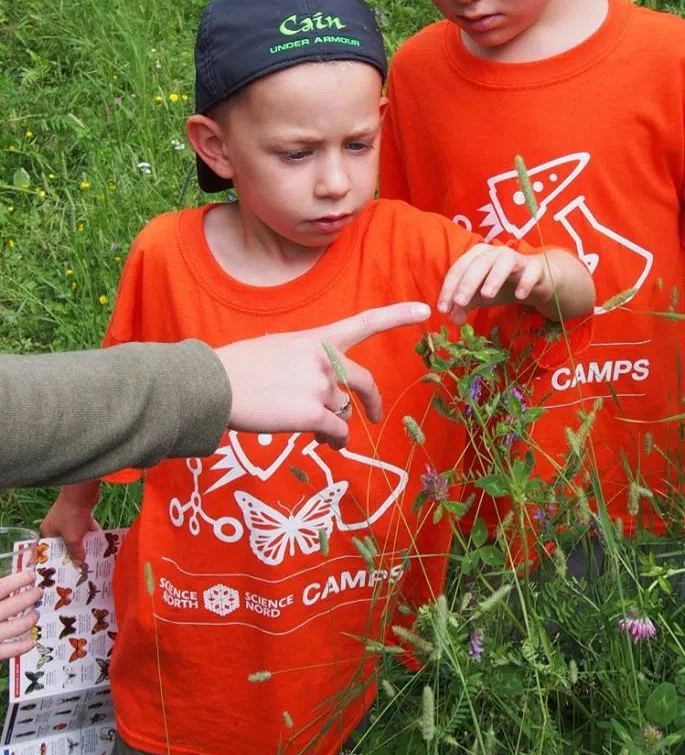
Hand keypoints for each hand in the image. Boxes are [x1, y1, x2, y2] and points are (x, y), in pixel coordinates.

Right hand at [0, 570, 41, 659]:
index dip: (19, 580)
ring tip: (35, 613)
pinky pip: (8, 651)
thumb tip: (2, 586)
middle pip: (14, 605)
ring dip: (29, 619)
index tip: (30, 575)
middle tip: (37, 592)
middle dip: (29, 597)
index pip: (3, 587)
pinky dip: (22, 647)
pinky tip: (32, 641)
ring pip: (16, 628)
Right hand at [40, 482, 100, 564]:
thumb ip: (76, 552)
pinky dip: (92, 533)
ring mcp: (68, 518)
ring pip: (77, 535)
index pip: (51, 549)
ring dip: (86, 543)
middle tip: (83, 566)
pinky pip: (85, 527)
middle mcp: (56, 524)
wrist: (82, 492)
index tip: (67, 570)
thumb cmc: (71, 515)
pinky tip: (102, 542)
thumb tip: (79, 564)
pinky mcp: (79, 513)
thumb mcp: (73, 538)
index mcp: (48, 531)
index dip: (59, 559)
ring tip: (94, 557)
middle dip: (75, 552)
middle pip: (65, 543)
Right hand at [216, 301, 430, 448]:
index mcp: (315, 339)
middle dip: (373, 401)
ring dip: (333, 426)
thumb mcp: (274, 350)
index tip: (425, 310)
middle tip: (375, 415)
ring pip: (342, 413)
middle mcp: (324, 360)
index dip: (397, 315)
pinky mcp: (313, 415)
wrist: (215, 386)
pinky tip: (324, 443)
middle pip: (364, 382)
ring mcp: (320, 387)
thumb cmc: (236, 369)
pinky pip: (337, 433)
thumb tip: (315, 389)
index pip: (364, 322)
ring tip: (317, 435)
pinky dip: (334, 441)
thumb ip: (302, 362)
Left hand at [438, 244, 560, 322]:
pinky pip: (532, 271)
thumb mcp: (480, 297)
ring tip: (487, 296)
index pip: (459, 268)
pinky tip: (520, 296)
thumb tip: (453, 319)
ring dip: (494, 277)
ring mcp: (517, 258)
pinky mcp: (536, 267)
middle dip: (467, 282)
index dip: (449, 288)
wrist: (537, 282)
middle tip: (459, 302)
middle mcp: (495, 253)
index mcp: (477, 256)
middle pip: (479, 263)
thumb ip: (465, 305)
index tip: (443, 309)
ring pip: (504, 262)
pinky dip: (525, 282)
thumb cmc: (503, 286)